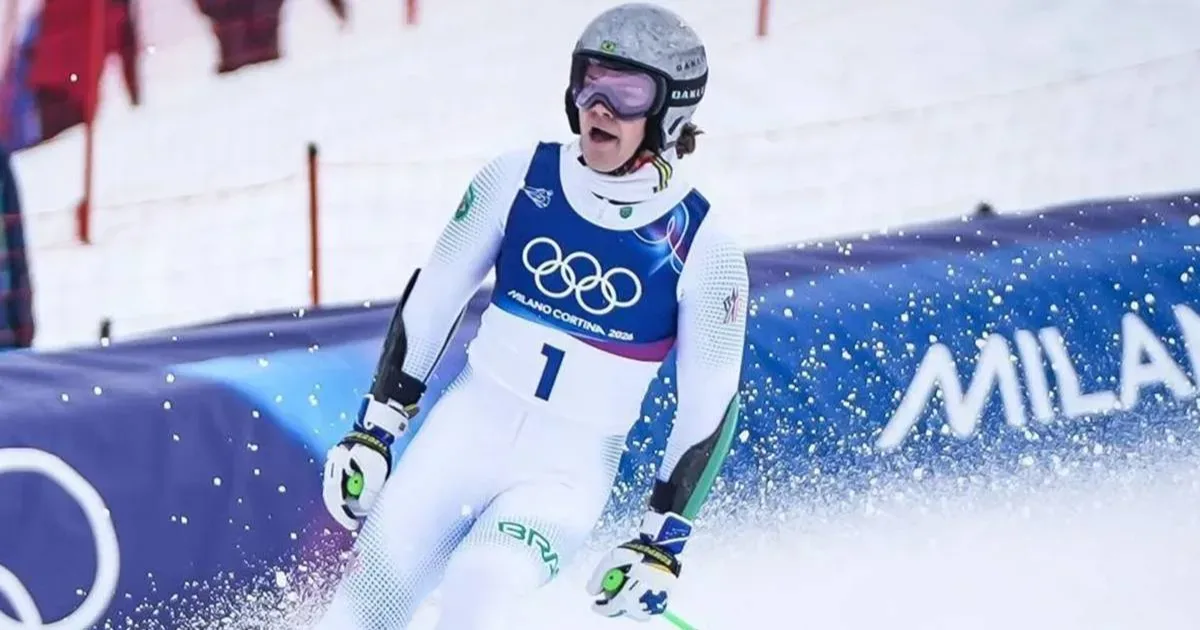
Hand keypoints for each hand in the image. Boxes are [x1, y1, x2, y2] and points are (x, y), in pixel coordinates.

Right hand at [321, 399, 410, 529]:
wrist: (376, 429)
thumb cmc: (375, 450)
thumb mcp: (376, 473)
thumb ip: (369, 493)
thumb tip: (362, 510)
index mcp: (336, 469)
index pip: (333, 498)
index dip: (342, 515)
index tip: (352, 526)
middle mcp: (332, 468)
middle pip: (334, 497)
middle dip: (345, 510)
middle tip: (357, 520)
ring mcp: (336, 467)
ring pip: (340, 492)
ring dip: (350, 501)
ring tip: (364, 505)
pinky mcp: (343, 466)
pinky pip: (345, 484)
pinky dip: (353, 492)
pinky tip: (363, 493)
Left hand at [586, 511, 690, 620]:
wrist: (665, 546)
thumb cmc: (637, 550)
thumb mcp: (612, 559)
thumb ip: (598, 576)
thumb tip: (592, 591)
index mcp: (629, 595)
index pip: (611, 609)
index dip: (601, 608)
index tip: (595, 604)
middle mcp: (643, 603)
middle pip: (624, 611)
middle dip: (615, 603)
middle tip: (610, 594)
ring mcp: (654, 602)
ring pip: (636, 609)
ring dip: (628, 600)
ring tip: (627, 583)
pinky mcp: (664, 599)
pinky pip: (647, 604)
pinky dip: (640, 597)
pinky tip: (638, 584)